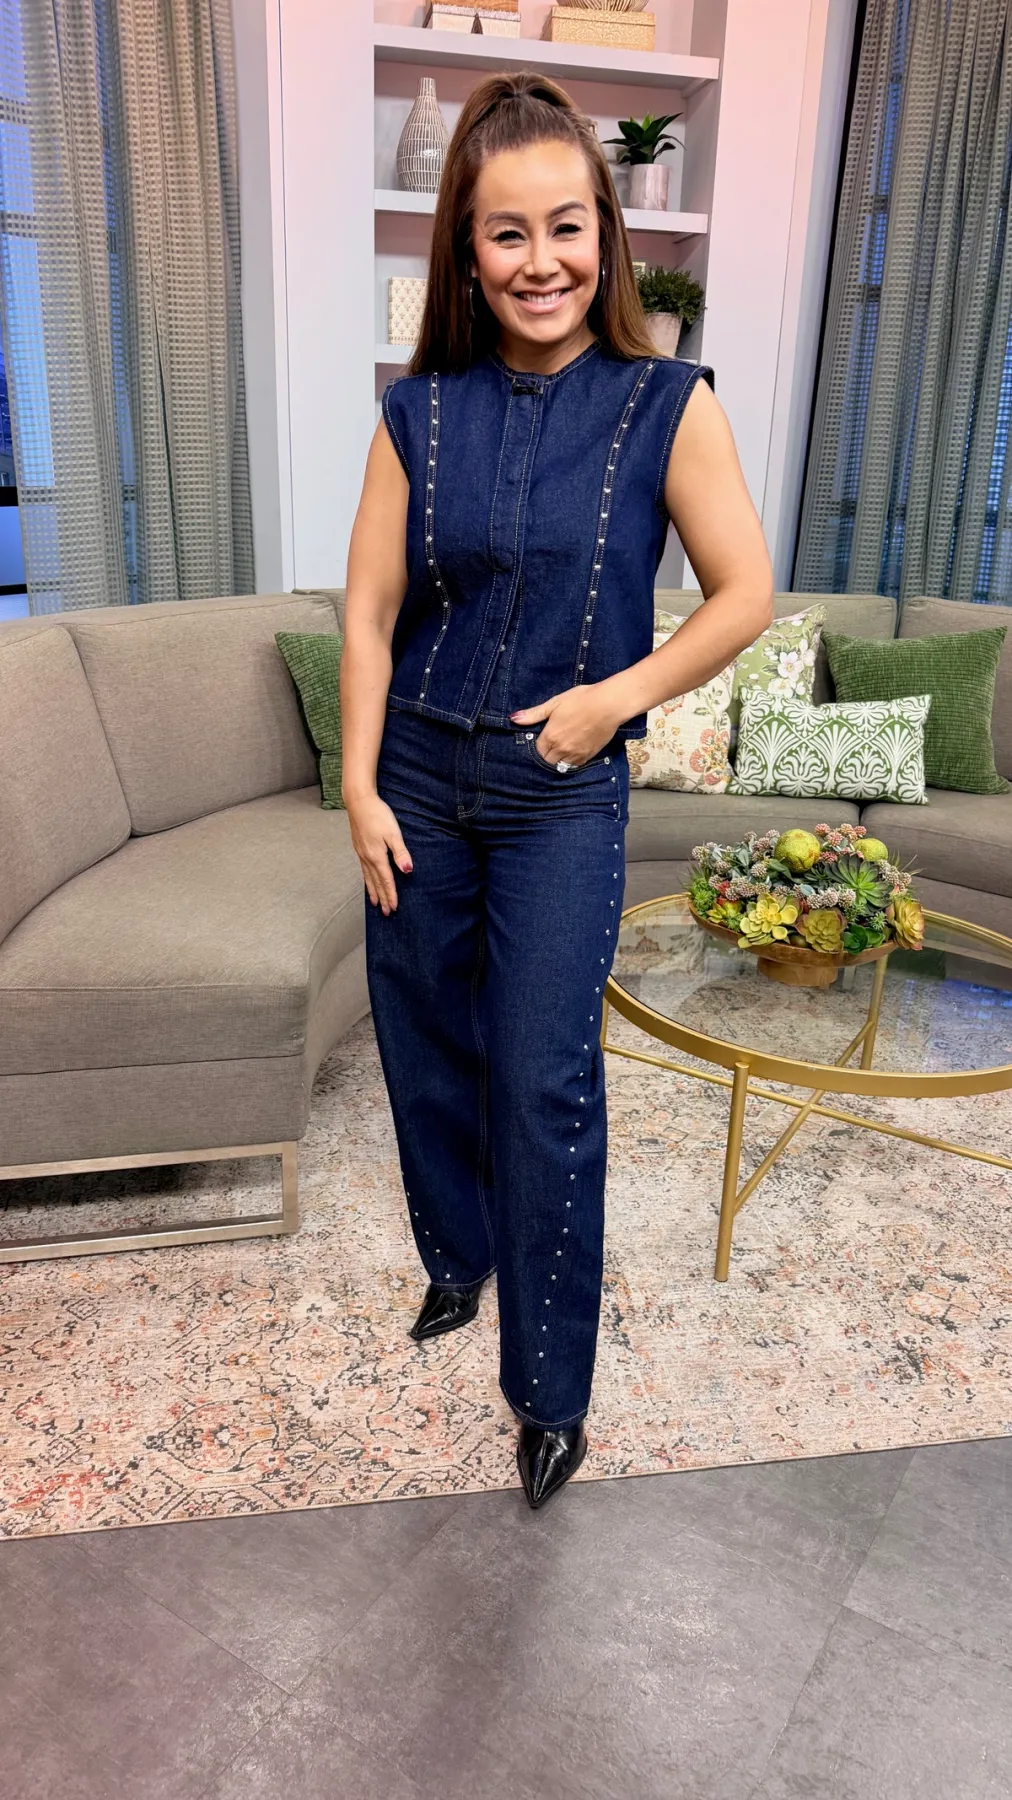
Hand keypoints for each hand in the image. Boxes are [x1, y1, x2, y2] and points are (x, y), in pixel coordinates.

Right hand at [346, 792, 412, 914]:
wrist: (359, 802)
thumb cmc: (378, 815)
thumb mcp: (393, 833)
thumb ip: (400, 853)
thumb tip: (408, 870)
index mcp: (377, 856)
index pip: (386, 880)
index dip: (391, 895)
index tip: (394, 907)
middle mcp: (367, 858)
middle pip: (376, 883)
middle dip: (382, 898)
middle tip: (387, 913)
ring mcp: (361, 853)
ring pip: (368, 878)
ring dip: (373, 892)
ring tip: (376, 903)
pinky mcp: (358, 848)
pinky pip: (363, 870)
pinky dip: (366, 880)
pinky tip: (367, 882)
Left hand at [510, 684, 622, 766]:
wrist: (608, 704)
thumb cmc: (582, 699)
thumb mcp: (555, 703)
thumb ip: (534, 714)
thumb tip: (514, 718)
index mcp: (550, 736)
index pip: (537, 751)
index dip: (539, 745)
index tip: (542, 739)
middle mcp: (561, 749)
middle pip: (547, 761)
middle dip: (546, 755)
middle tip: (551, 744)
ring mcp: (575, 754)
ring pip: (560, 765)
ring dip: (558, 759)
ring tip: (561, 748)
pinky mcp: (588, 755)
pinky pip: (575, 765)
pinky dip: (571, 761)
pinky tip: (573, 751)